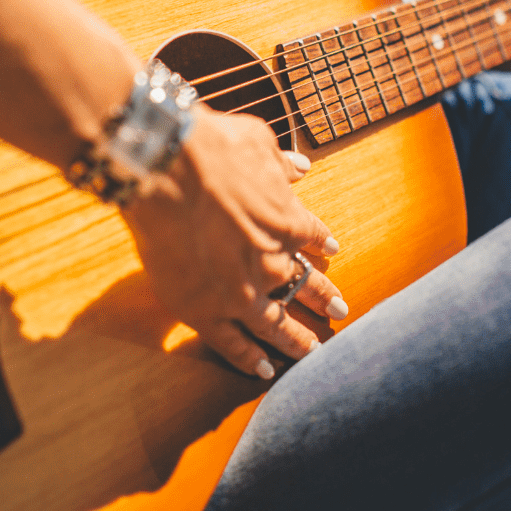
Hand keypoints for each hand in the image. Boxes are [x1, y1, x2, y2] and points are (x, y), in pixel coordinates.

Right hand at [121, 107, 346, 379]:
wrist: (170, 171)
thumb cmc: (210, 147)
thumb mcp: (256, 141)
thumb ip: (279, 161)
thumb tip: (300, 166)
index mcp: (286, 220)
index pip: (313, 237)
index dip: (322, 243)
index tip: (331, 251)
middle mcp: (272, 262)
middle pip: (304, 286)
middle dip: (323, 299)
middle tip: (340, 312)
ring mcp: (241, 292)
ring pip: (276, 325)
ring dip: (296, 340)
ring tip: (312, 353)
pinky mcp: (206, 311)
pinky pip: (233, 344)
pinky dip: (249, 358)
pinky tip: (264, 370)